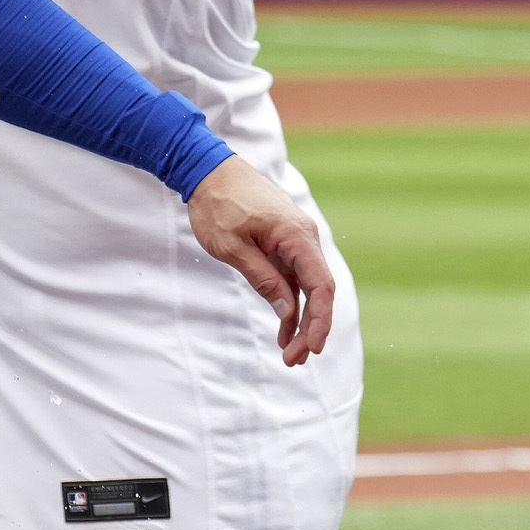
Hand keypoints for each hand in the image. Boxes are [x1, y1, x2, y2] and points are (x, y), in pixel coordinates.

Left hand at [186, 156, 334, 365]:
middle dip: (309, 327)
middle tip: (293, 360)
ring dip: (300, 318)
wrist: (209, 169)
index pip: (320, 286)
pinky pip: (294, 276)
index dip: (320, 320)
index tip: (311, 347)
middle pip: (317, 290)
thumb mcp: (232, 248)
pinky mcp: (284, 242)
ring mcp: (295, 239)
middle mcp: (304, 237)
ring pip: (306, 286)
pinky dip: (290, 301)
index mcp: (296, 236)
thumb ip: (263, 279)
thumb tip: (288, 312)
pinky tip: (284, 327)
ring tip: (289, 353)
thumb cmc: (218, 205)